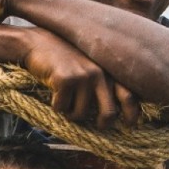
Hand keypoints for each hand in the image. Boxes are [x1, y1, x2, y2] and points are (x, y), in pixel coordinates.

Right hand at [22, 29, 139, 128]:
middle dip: (102, 124)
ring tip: (64, 99)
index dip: (132, 114)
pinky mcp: (66, 79)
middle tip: (98, 126)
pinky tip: (52, 90)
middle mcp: (99, 73)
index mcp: (107, 70)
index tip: (129, 125)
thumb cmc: (63, 59)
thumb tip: (112, 114)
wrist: (36, 41)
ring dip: (70, 113)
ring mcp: (83, 76)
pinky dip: (56, 105)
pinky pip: (62, 107)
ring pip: (81, 114)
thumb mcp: (88, 67)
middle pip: (108, 113)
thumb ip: (102, 84)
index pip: (128, 96)